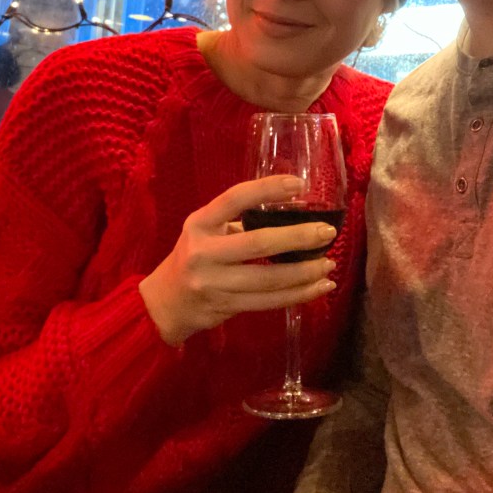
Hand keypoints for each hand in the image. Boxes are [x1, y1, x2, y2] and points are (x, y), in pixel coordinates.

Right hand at [139, 176, 337, 346]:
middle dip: (297, 237)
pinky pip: (270, 302)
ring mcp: (214, 284)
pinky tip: (320, 286)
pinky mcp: (226, 307)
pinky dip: (299, 294)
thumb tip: (292, 209)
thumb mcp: (204, 229)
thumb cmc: (194, 255)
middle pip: (258, 244)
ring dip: (305, 272)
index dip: (267, 189)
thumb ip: (238, 220)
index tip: (299, 184)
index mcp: (200, 223)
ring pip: (268, 280)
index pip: (235, 198)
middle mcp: (204, 252)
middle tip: (327, 232)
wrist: (165, 303)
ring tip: (328, 262)